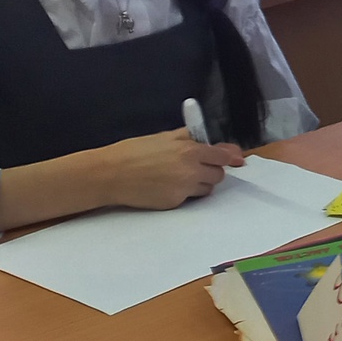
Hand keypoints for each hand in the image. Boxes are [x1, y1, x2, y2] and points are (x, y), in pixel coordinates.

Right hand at [89, 130, 245, 209]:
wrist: (110, 174)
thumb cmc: (134, 152)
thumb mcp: (164, 137)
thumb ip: (191, 138)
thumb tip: (214, 143)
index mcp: (189, 150)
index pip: (223, 156)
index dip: (226, 156)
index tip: (232, 158)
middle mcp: (191, 171)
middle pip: (219, 174)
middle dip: (211, 170)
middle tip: (194, 166)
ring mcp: (184, 189)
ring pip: (207, 189)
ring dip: (199, 183)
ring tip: (176, 176)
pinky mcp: (175, 203)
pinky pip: (190, 199)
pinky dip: (184, 194)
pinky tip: (166, 186)